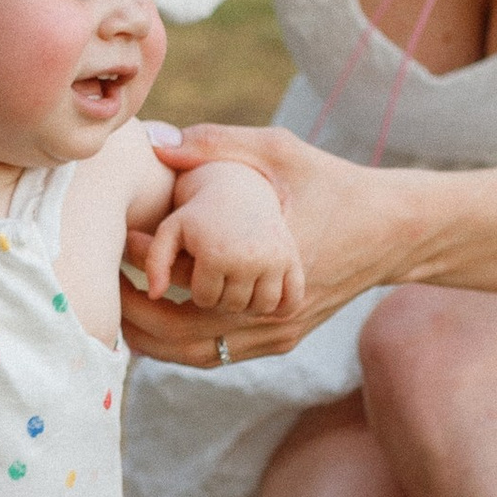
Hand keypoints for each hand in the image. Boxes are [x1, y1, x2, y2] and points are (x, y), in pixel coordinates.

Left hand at [124, 123, 406, 364]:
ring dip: (153, 336)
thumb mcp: (279, 151)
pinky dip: (182, 340)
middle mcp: (272, 314)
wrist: (393, 230)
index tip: (117, 242)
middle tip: (103, 283)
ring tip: (119, 305)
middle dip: (135, 315)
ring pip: (196, 355)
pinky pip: (219, 353)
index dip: (143, 269)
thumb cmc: (333, 183)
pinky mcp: (280, 339)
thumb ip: (218, 143)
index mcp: (266, 268)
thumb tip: (156, 142)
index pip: (186, 284)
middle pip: (180, 336)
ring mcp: (277, 334)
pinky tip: (154, 314)